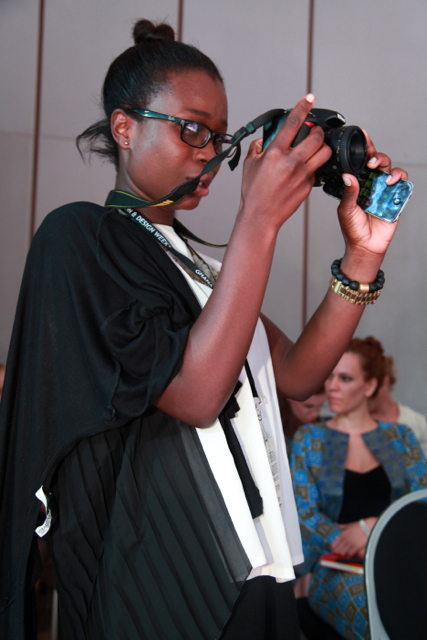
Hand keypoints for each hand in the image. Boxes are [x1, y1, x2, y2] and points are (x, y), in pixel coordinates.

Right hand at [238, 94, 331, 232]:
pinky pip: (317, 170)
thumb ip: (258, 148)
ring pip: (324, 153)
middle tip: (314, 132)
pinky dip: (314, 166)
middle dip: (317, 131)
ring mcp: (302, 174)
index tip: (309, 98)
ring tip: (315, 148)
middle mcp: (291, 161)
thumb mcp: (250, 165)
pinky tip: (305, 169)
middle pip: (316, 137)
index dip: (303, 106)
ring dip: (322, 147)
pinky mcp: (308, 186)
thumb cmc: (254, 193)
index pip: (293, 122)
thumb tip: (264, 139)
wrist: (260, 216)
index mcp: (275, 153)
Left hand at [331, 521, 368, 557]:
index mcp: (342, 534)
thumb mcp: (348, 525)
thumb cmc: (358, 526)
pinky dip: (349, 555)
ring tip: (344, 554)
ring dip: (343, 554)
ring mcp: (350, 544)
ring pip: (343, 553)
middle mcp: (345, 540)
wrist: (367, 527)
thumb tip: (335, 524)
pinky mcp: (356, 547)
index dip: (332, 549)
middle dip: (337, 552)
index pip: (334, 544)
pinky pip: (350, 554)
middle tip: (338, 553)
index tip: (333, 550)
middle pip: (337, 550)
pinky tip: (350, 555)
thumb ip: (341, 526)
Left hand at [337, 131, 407, 275]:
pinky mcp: (396, 198)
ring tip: (382, 175)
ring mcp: (385, 190)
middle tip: (370, 161)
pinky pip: (402, 184)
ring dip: (388, 168)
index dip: (364, 148)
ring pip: (391, 169)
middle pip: (378, 162)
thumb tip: (348, 175)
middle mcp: (372, 184)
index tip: (362, 135)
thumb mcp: (346, 209)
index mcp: (358, 183)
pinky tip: (391, 183)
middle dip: (376, 156)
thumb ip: (348, 192)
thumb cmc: (352, 229)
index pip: (361, 162)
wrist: (365, 246)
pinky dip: (399, 179)